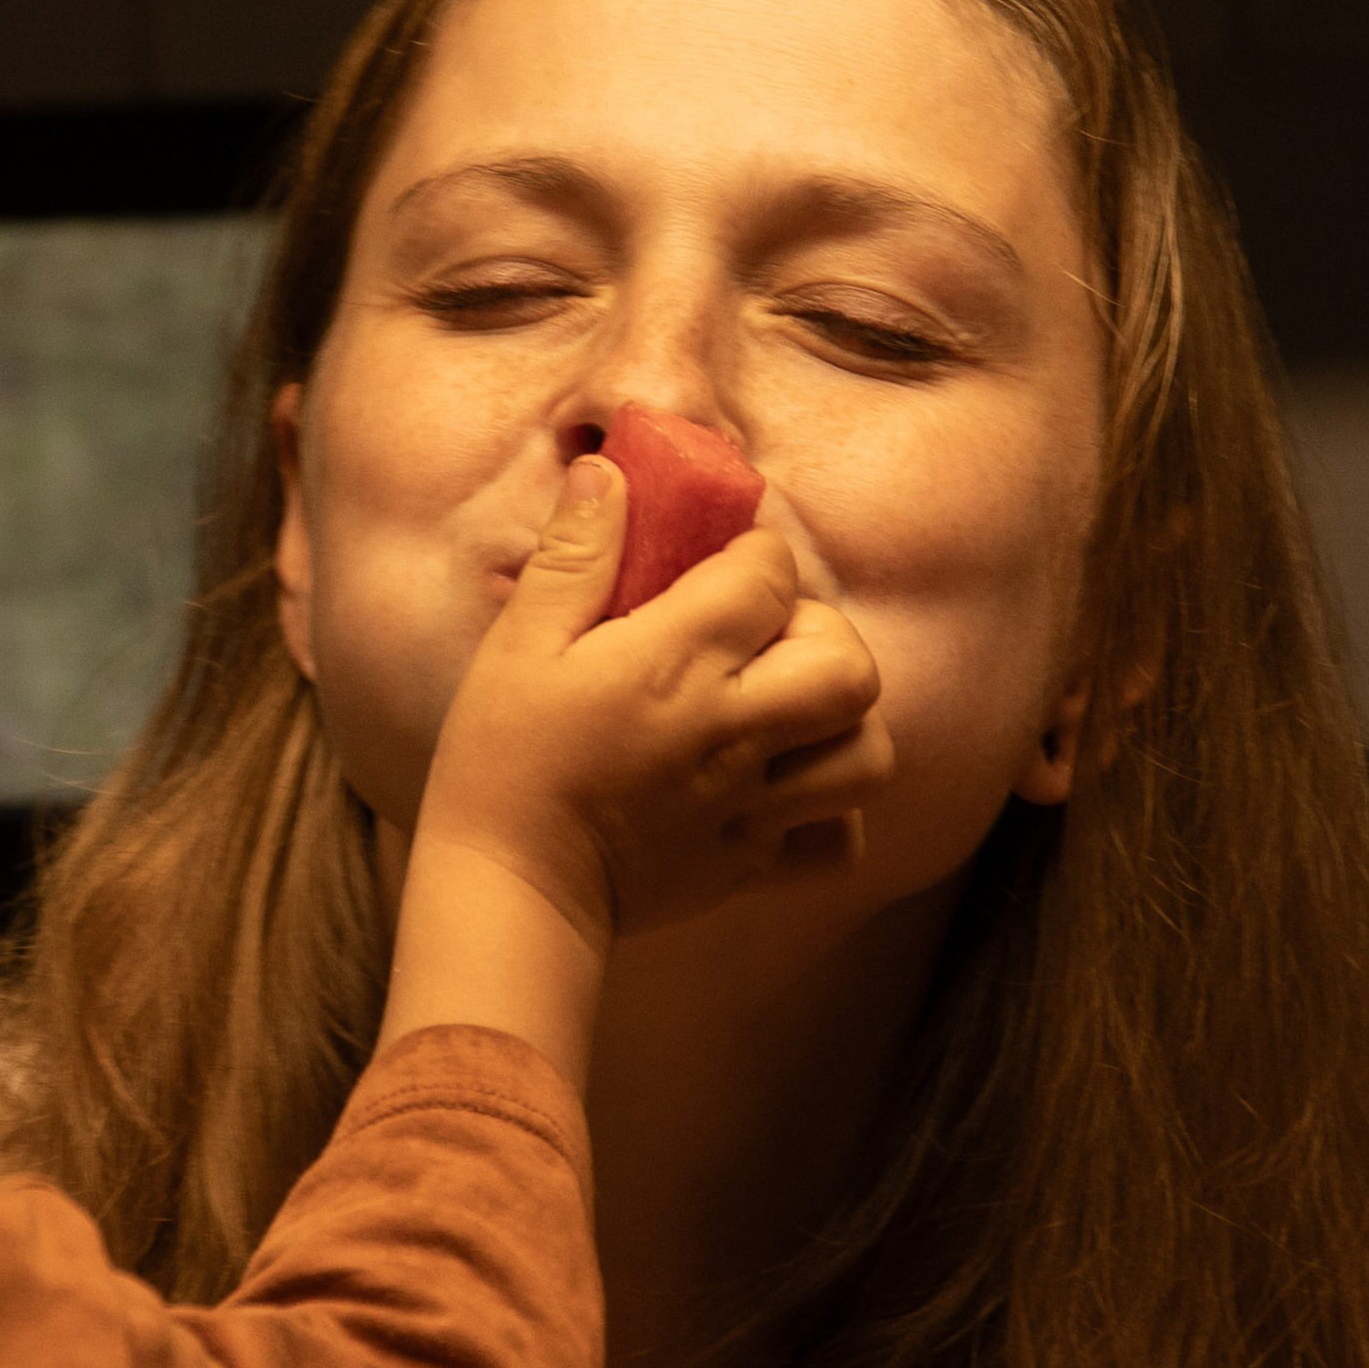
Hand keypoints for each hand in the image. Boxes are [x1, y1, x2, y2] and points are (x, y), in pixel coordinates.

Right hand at [415, 453, 891, 961]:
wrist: (506, 894)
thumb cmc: (502, 761)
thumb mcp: (519, 644)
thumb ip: (576, 554)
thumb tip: (612, 473)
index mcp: (676, 663)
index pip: (769, 577)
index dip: (755, 552)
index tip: (722, 557)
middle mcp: (732, 731)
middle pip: (849, 664)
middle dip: (823, 632)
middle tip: (767, 636)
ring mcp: (752, 805)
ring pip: (866, 754)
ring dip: (839, 720)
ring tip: (783, 707)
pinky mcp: (751, 866)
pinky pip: (839, 839)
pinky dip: (829, 812)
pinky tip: (779, 787)